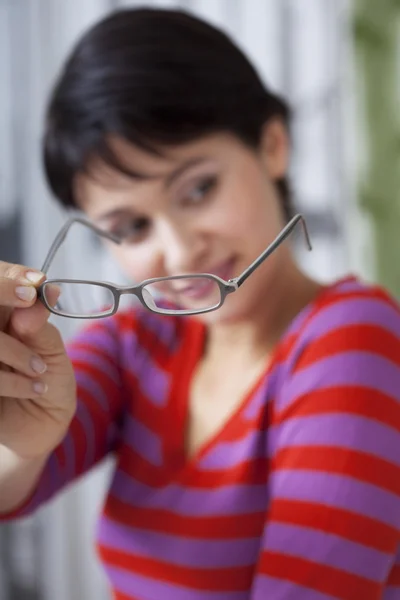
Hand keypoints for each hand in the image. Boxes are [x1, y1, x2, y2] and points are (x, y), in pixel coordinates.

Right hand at [0, 262, 75, 457]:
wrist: (41, 426)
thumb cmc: (48, 381)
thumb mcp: (51, 351)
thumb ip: (40, 325)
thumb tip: (39, 295)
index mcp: (3, 317)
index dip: (9, 279)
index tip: (33, 283)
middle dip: (5, 295)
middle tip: (28, 307)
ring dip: (17, 351)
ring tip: (40, 370)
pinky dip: (15, 381)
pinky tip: (35, 388)